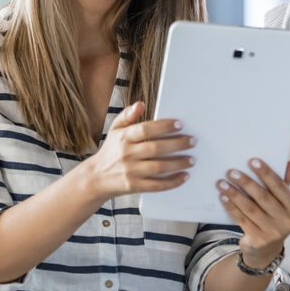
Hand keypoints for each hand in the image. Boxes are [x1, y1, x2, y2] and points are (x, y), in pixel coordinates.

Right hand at [80, 101, 195, 199]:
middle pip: (156, 148)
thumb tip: (140, 104)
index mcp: (123, 137)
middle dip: (177, 144)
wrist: (96, 177)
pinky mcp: (134, 186)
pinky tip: (184, 176)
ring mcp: (130, 171)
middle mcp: (126, 154)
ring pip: (159, 167)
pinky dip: (173, 182)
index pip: (145, 129)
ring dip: (179, 163)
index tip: (180, 124)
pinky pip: (157, 185)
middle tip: (192, 141)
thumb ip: (127, 116)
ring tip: (192, 159)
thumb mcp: (115, 130)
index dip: (164, 126)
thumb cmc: (111, 150)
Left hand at [217, 159, 289, 266]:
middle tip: (232, 171)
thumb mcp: (281, 204)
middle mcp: (287, 222)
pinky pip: (242, 219)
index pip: (281, 187)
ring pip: (250, 208)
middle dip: (247, 182)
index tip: (253, 161)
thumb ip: (284, 184)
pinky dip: (231, 207)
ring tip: (222, 183)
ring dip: (235, 194)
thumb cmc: (273, 219)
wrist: (265, 250)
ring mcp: (273, 233)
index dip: (267, 173)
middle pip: (264, 198)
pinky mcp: (258, 240)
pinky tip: (223, 196)